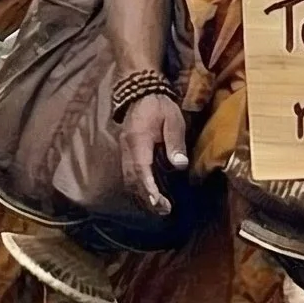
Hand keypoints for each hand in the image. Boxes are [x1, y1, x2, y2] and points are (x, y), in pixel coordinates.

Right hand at [120, 94, 187, 215]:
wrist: (141, 91)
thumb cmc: (160, 106)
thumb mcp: (173, 120)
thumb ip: (175, 143)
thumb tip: (179, 166)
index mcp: (138, 141)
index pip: (141, 169)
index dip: (148, 188)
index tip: (157, 202)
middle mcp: (127, 149)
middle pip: (132, 179)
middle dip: (146, 198)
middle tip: (164, 210)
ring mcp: (124, 151)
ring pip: (128, 179)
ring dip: (141, 195)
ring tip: (158, 207)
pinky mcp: (126, 152)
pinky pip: (129, 174)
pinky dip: (138, 187)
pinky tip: (149, 193)